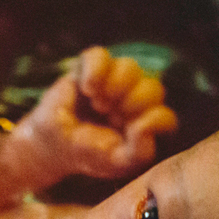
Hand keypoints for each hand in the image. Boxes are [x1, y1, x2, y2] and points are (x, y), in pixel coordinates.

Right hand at [21, 46, 178, 181]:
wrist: (52, 146)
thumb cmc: (88, 154)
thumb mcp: (117, 163)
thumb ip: (141, 152)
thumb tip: (146, 125)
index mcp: (145, 122)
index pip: (166, 116)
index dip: (149, 122)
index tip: (127, 132)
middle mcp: (134, 98)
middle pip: (154, 88)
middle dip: (132, 105)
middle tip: (111, 116)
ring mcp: (112, 79)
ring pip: (130, 67)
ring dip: (115, 88)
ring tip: (98, 104)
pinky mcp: (88, 67)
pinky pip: (99, 55)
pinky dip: (95, 72)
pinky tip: (87, 89)